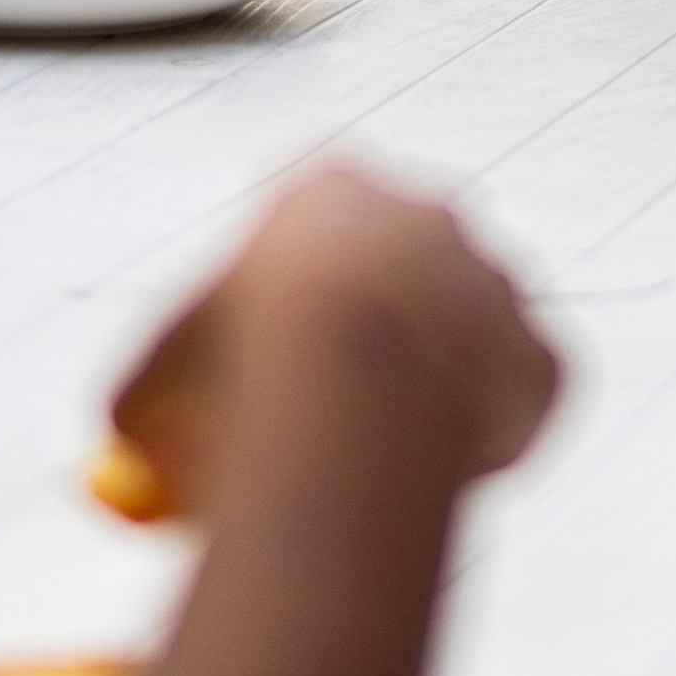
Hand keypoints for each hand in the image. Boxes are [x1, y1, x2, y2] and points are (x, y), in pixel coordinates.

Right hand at [105, 165, 558, 522]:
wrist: (360, 380)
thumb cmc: (237, 369)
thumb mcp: (153, 385)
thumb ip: (143, 404)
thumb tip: (132, 440)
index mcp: (332, 189)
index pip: (300, 231)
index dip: (273, 311)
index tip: (251, 374)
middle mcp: (427, 216)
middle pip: (391, 284)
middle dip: (361, 352)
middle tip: (318, 433)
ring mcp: (497, 283)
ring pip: (449, 357)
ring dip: (414, 407)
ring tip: (361, 466)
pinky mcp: (543, 360)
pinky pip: (504, 417)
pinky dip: (468, 456)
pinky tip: (422, 485)